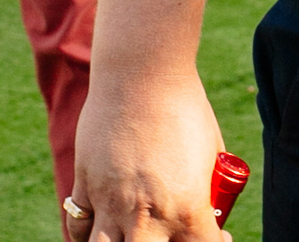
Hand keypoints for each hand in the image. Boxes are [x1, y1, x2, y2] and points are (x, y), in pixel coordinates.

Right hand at [65, 75, 231, 241]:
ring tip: (133, 233)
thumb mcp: (210, 150)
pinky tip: (104, 224)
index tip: (219, 236)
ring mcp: (111, 202)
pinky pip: (78, 224)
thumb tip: (210, 206)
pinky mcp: (85, 183)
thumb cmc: (184, 106)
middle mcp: (146, 214)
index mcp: (186, 207)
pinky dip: (87, 232)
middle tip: (172, 235)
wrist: (141, 72)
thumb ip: (206, 186)